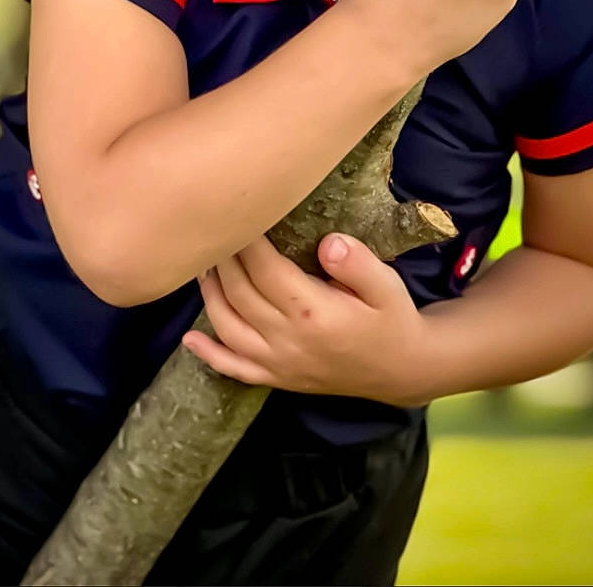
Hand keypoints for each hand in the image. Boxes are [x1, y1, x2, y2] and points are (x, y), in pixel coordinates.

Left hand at [181, 233, 421, 404]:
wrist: (403, 369)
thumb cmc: (393, 320)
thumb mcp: (388, 287)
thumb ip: (358, 263)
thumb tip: (327, 242)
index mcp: (313, 312)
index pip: (265, 269)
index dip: (246, 241)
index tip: (236, 213)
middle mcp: (287, 340)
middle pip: (239, 293)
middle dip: (223, 259)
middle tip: (214, 229)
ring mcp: (278, 363)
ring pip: (228, 326)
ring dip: (210, 294)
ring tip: (203, 264)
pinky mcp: (277, 378)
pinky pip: (235, 369)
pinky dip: (209, 355)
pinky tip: (189, 340)